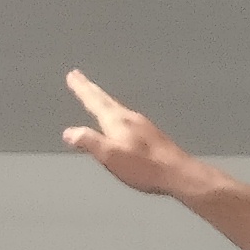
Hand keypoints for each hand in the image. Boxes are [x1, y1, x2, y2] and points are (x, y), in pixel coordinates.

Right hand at [58, 70, 220, 200]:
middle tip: (79, 77)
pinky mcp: (153, 136)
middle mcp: (131, 118)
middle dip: (91, 89)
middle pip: (106, 100)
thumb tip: (69, 133)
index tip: (73, 75)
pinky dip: (118, 114)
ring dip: (105, 101)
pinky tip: (121, 121)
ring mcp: (144, 126)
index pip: (95, 101)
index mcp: (117, 121)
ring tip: (97, 97)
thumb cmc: (145, 167)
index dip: (82, 89)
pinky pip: (129, 119)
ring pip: (118, 108)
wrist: (179, 174)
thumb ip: (88, 142)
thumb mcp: (110, 155)